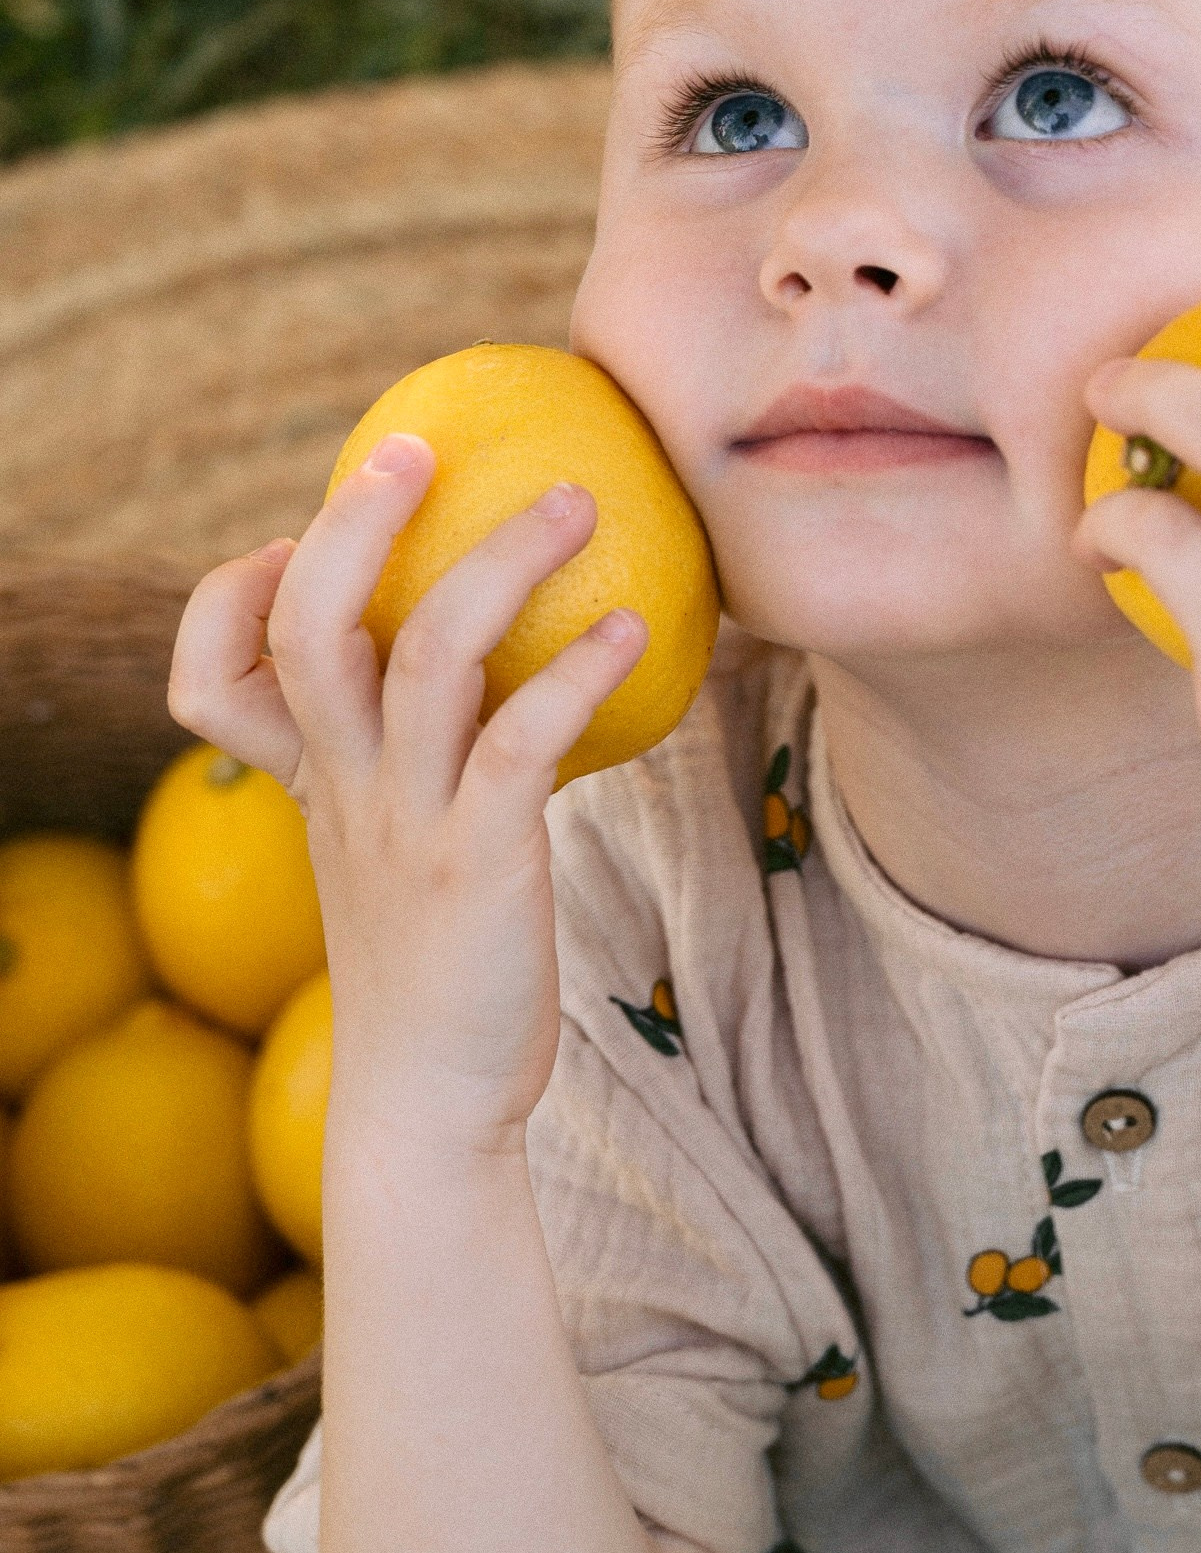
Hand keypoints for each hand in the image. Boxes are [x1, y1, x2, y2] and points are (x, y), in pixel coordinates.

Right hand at [166, 435, 648, 1162]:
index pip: (215, 676)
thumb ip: (428, 772)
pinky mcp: (483, 859)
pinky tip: (634, 627)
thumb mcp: (404, 858)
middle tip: (415, 448)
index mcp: (313, 787)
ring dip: (501, 561)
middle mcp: (345, 790)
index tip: (285, 543)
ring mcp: (408, 822)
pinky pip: (524, 735)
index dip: (229, 596)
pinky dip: (578, 668)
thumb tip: (518, 678)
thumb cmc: (440, 971)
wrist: (435, 1104)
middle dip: (353, 523)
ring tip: (578, 500)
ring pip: (426, 654)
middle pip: (310, 625)